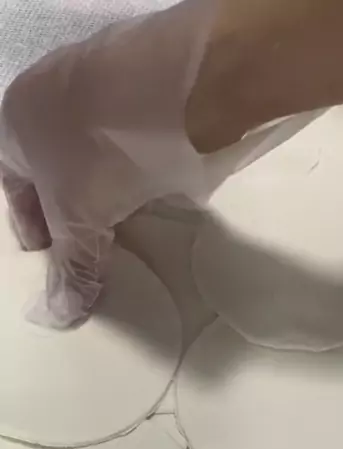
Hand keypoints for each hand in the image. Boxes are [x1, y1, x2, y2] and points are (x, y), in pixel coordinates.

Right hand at [0, 0, 215, 327]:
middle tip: (87, 243)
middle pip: (55, 168)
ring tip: (125, 225)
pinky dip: (142, 168)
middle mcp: (52, 96)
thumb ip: (71, 267)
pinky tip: (158, 191)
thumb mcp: (78, 220)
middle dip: (69, 208)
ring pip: (97, 152)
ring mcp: (102, 85)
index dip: (28, 224)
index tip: (45, 253)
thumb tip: (58, 316)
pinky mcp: (148, 87)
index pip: (12, 185)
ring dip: (108, 188)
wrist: (173, 86)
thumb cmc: (97, 152)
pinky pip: (136, 139)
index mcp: (15, 124)